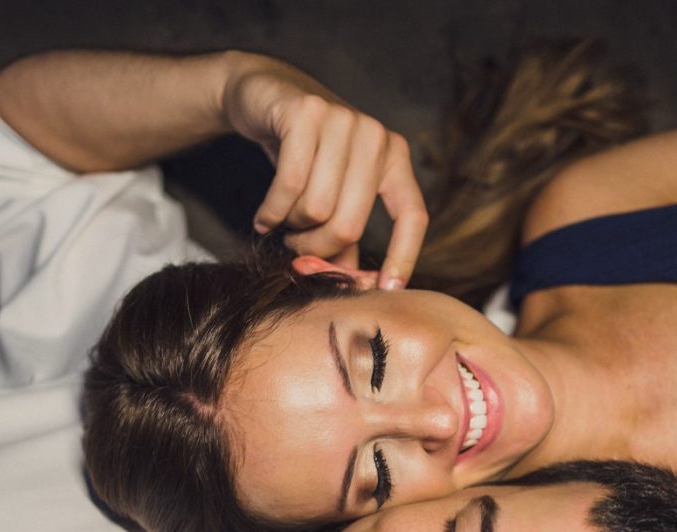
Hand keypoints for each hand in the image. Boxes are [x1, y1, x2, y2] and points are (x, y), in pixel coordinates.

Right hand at [223, 56, 427, 289]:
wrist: (264, 97)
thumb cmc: (303, 155)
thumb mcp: (332, 195)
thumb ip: (344, 240)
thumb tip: (354, 287)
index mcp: (393, 157)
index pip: (412, 215)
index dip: (403, 256)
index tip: (387, 290)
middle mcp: (375, 136)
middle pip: (350, 224)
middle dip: (317, 247)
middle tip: (297, 246)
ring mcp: (342, 120)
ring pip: (317, 209)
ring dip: (291, 226)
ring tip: (283, 220)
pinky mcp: (306, 114)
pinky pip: (289, 186)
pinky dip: (272, 211)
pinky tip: (264, 216)